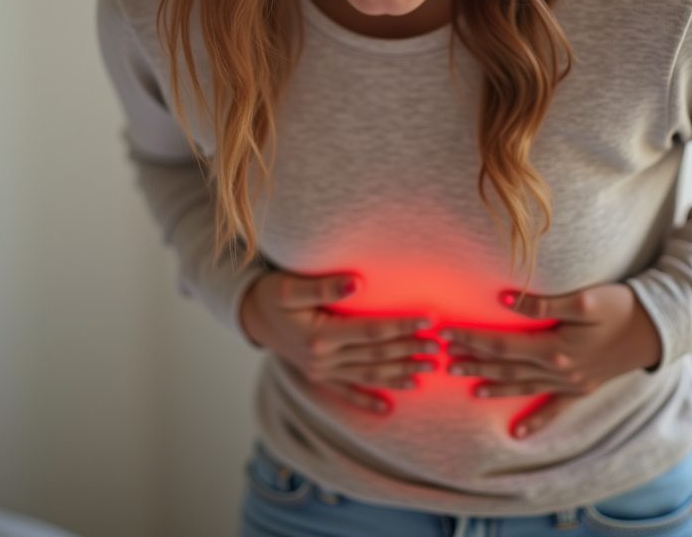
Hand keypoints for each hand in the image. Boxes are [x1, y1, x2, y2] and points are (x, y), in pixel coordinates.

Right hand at [239, 270, 437, 413]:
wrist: (249, 314)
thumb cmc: (271, 293)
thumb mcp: (290, 285)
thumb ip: (325, 285)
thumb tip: (358, 282)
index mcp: (319, 336)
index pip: (372, 331)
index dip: (402, 325)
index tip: (430, 318)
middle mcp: (322, 360)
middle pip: (376, 356)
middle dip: (410, 350)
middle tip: (442, 347)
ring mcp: (321, 372)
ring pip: (368, 375)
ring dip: (400, 373)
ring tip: (430, 371)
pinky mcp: (319, 377)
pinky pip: (347, 392)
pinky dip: (368, 400)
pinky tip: (388, 409)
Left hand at [441, 283, 661, 438]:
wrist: (658, 328)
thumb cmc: (621, 306)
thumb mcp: (584, 298)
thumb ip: (542, 302)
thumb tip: (503, 299)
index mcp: (555, 347)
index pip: (502, 344)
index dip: (473, 339)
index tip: (447, 333)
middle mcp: (560, 370)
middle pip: (507, 366)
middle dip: (474, 362)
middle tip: (443, 359)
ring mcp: (572, 382)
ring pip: (524, 386)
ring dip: (494, 385)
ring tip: (467, 386)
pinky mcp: (583, 387)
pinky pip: (555, 408)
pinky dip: (537, 421)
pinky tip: (518, 434)